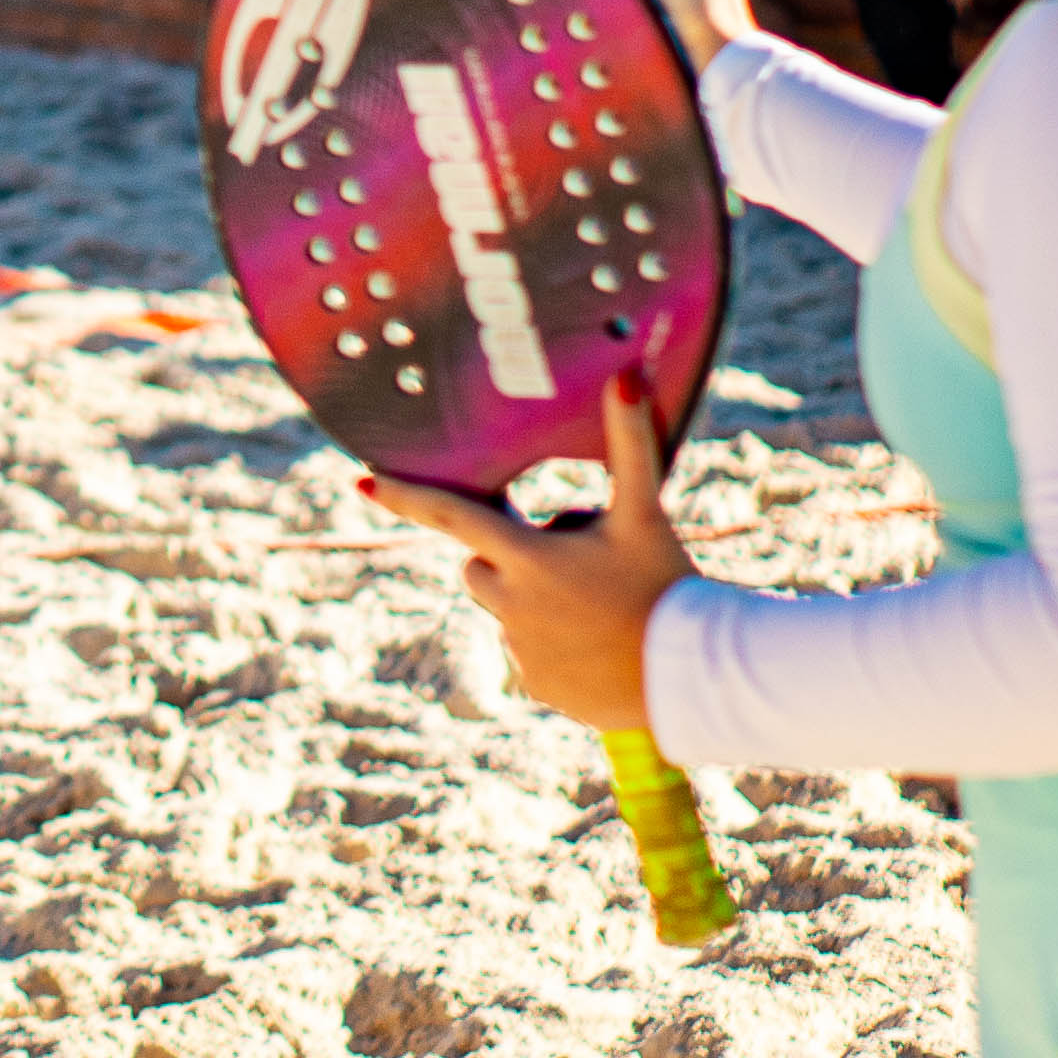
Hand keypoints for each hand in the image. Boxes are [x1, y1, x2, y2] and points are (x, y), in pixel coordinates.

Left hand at [359, 371, 696, 730]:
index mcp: (526, 557)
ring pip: (505, 606)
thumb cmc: (668, 585)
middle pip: (481, 562)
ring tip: (598, 603)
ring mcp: (519, 649)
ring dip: (534, 598)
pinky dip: (552, 640)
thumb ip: (629, 442)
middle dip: (513, 554)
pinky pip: (526, 649)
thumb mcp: (645, 512)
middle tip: (580, 559)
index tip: (359, 481)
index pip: (450, 514)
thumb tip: (627, 373)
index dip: (402, 495)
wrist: (698, 677)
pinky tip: (597, 641)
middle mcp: (509, 605)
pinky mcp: (535, 684)